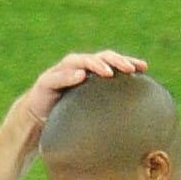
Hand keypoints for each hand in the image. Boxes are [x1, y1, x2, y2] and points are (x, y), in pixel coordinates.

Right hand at [13, 48, 148, 128]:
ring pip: (81, 61)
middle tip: (129, 69)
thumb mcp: (90, 111)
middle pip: (100, 57)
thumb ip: (106, 107)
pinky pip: (59, 76)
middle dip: (115, 61)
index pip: (112, 62)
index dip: (127, 61)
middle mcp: (77, 67)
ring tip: (107, 72)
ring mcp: (61, 71)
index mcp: (90, 72)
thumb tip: (135, 122)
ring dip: (95, 65)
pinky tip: (81, 76)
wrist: (36, 120)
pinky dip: (70, 75)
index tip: (144, 68)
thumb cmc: (67, 115)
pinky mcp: (46, 81)